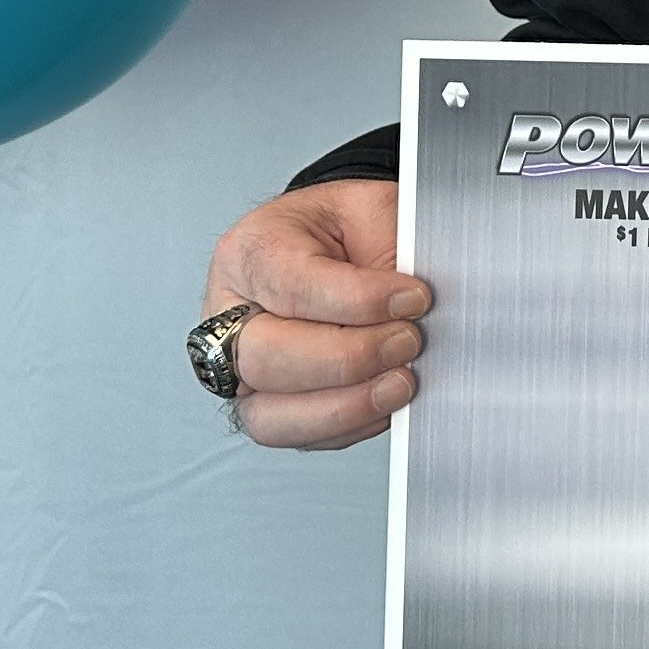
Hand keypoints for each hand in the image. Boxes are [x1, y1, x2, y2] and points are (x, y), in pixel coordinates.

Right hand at [202, 179, 429, 449]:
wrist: (339, 248)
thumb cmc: (346, 231)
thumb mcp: (371, 211)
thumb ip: (389, 252)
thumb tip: (420, 305)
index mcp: (250, 251)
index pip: (291, 286)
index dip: (360, 299)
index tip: (414, 298)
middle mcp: (228, 315)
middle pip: (266, 359)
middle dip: (350, 359)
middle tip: (407, 341)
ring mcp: (238, 369)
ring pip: (271, 414)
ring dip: (348, 405)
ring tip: (401, 382)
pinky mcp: (264, 407)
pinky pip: (297, 437)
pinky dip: (349, 426)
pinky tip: (383, 401)